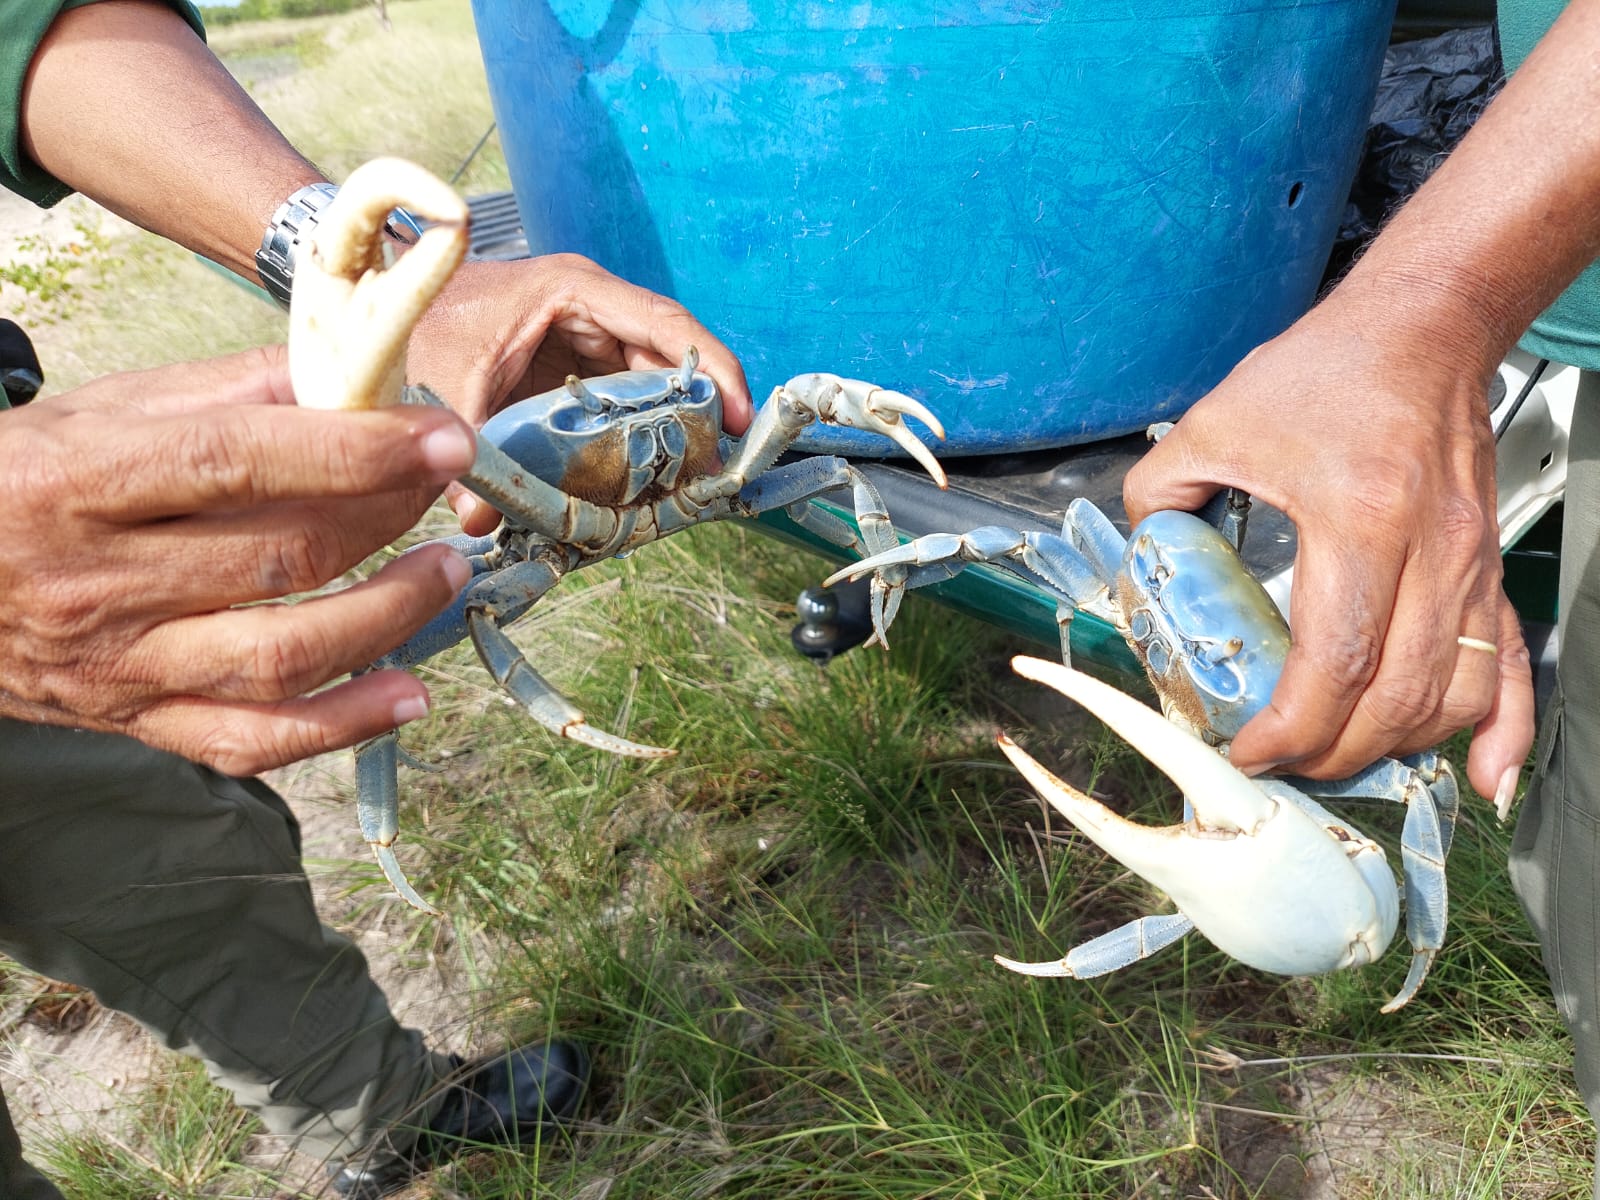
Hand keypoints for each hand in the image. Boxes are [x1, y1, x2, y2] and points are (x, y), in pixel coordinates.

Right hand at [0, 345, 479, 775]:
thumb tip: (345, 371)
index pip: (237, 464)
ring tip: (446, 571)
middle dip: (387, 519)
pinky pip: (253, 741)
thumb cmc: (18, 480)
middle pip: (279, 559)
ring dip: (388, 616)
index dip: (354, 451)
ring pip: (281, 659)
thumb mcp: (99, 411)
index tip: (442, 437)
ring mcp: (120, 667)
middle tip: (440, 488)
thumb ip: (224, 393)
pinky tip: (410, 693)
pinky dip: (343, 725)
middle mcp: (98, 584)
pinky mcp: (137, 724)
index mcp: (80, 483)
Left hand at [407, 253, 752, 534]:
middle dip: (701, 408)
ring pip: (652, 379)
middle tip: (720, 469)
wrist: (375, 305)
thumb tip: (480, 521)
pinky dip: (640, 431)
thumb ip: (466, 452)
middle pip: (670, 355)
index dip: (710, 368)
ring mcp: (585, 334)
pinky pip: (623, 395)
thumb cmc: (416, 322)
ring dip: (676, 425)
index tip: (739, 415)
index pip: (664, 323)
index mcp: (572, 290)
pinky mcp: (573, 363)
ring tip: (696, 479)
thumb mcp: (444, 385)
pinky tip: (651, 474)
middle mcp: (590, 307)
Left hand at [1123, 289, 1535, 810]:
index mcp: (1359, 520)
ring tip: (1339, 759)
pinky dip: (1502, 728)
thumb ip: (1161, 491)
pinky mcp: (1488, 569)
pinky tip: (1484, 774)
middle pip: (1394, 696)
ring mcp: (1470, 565)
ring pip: (1451, 693)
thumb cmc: (1332, 369)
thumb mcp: (1216, 422)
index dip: (1289, 727)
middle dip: (1333, 751)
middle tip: (1282, 764)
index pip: (1332, 663)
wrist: (1422, 329)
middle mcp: (1431, 551)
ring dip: (1396, 746)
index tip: (1249, 748)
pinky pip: (1508, 663)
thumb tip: (1142, 552)